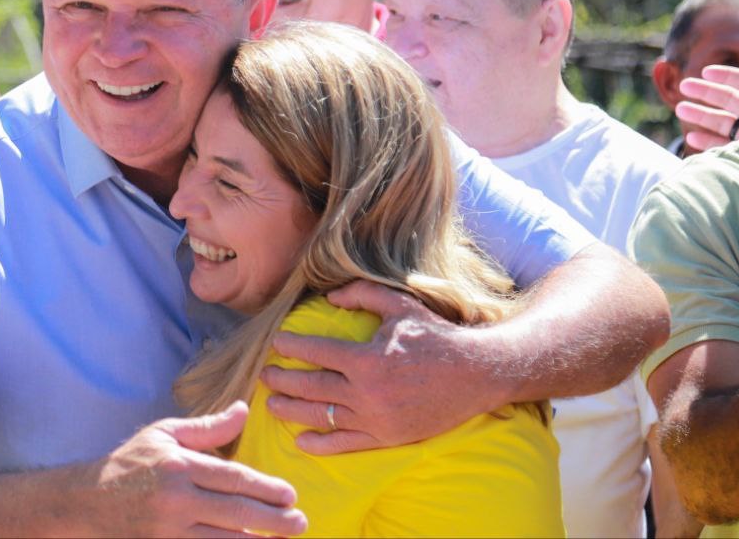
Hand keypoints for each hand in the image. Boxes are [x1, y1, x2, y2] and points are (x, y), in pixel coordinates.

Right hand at [93, 401, 305, 536]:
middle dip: (274, 521)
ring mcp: (167, 534)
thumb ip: (208, 428)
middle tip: (300, 522)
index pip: (234, 479)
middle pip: (236, 513)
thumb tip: (244, 410)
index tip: (291, 495)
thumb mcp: (164, 435)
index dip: (267, 489)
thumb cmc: (130, 465)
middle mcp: (175, 502)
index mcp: (179, 467)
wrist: (84, 504)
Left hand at [260, 280, 505, 454]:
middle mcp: (367, 392)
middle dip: (283, 380)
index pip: (317, 352)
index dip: (292, 347)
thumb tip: (329, 297)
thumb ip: (362, 294)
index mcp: (367, 358)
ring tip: (272, 404)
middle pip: (312, 387)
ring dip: (293, 411)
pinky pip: (346, 444)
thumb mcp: (400, 305)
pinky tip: (301, 441)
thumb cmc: (436, 336)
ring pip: (323, 417)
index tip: (276, 343)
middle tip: (263, 375)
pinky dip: (321, 444)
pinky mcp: (387, 437)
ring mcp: (376, 419)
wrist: (475, 375)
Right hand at [676, 65, 738, 151]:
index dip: (725, 75)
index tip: (705, 72)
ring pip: (721, 121)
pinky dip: (706, 142)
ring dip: (700, 114)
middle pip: (728, 99)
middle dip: (705, 92)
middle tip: (683, 86)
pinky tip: (691, 138)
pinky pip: (721, 145)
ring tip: (680, 109)